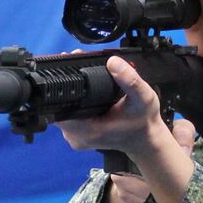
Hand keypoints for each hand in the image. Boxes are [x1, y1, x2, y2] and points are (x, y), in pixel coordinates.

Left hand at [58, 57, 199, 202]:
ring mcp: (75, 138)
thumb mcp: (144, 97)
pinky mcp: (77, 136)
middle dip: (66, 86)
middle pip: (57, 107)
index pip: (59, 106)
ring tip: (79, 75)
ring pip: (61, 110)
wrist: (145, 140)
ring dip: (68, 94)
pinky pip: (67, 115)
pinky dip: (72, 102)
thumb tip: (112, 62)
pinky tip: (82, 92)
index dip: (62, 85)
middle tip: (75, 65)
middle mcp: (77, 137)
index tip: (68, 66)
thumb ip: (129, 80)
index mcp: (88, 130)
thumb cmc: (144, 120)